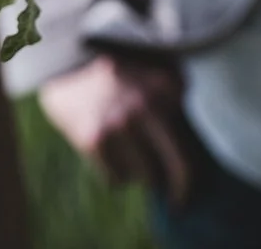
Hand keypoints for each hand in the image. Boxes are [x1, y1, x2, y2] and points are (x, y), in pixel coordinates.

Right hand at [39, 54, 194, 206]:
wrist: (63, 61)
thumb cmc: (117, 70)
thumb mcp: (153, 68)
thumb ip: (175, 95)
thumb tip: (193, 143)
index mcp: (166, 87)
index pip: (193, 143)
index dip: (197, 169)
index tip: (193, 184)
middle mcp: (145, 106)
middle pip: (179, 168)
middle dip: (180, 188)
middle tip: (178, 200)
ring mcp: (118, 124)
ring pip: (146, 177)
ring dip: (141, 174)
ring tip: (131, 155)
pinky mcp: (93, 139)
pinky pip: (116, 180)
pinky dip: (116, 174)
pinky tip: (110, 154)